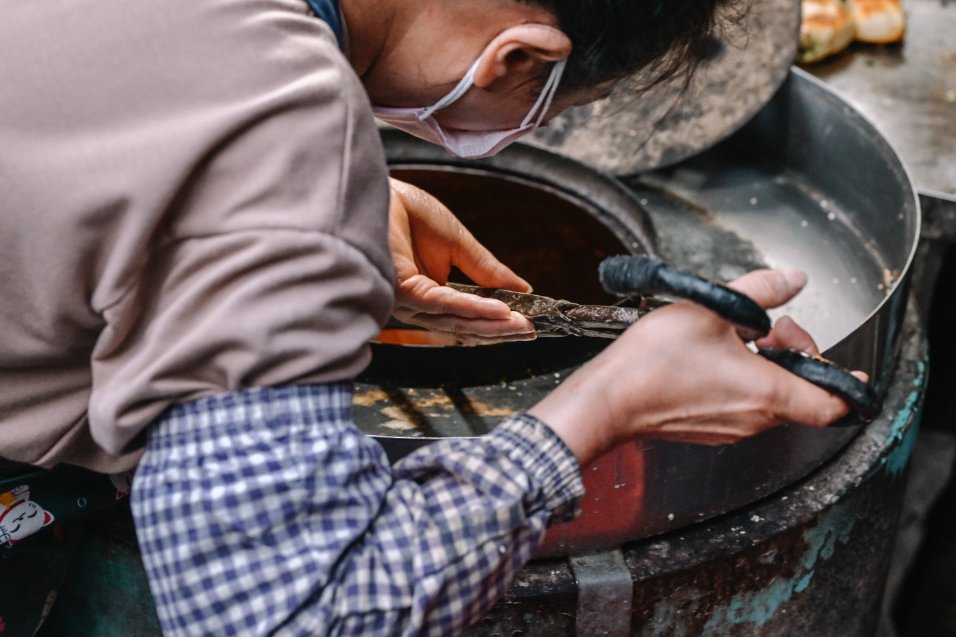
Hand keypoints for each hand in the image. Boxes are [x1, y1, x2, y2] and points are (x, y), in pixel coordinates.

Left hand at [388, 178, 534, 343]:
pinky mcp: (402, 292)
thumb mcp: (458, 242)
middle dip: (501, 330)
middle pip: (464, 326)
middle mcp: (418, 304)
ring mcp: (408, 301)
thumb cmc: (407, 213)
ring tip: (522, 325)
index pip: (468, 316)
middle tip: (532, 332)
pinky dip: (473, 308)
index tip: (528, 322)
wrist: (376, 190)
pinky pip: (443, 304)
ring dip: (492, 324)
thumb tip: (522, 290)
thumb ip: (488, 270)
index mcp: (430, 293)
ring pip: (456, 321)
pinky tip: (499, 310)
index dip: (499, 322)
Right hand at [530, 269, 864, 464]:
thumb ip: (760, 290)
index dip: (849, 384)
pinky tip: (712, 357)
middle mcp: (755, 419)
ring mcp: (731, 429)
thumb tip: (792, 279)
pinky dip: (743, 381)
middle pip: (802, 393)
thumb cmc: (654, 363)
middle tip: (768, 327)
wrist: (609, 400)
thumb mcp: (712, 309)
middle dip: (793, 354)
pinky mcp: (709, 429)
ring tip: (734, 338)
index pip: (833, 404)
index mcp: (767, 393)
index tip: (851, 369)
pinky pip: (743, 407)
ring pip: (771, 399)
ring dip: (766, 367)